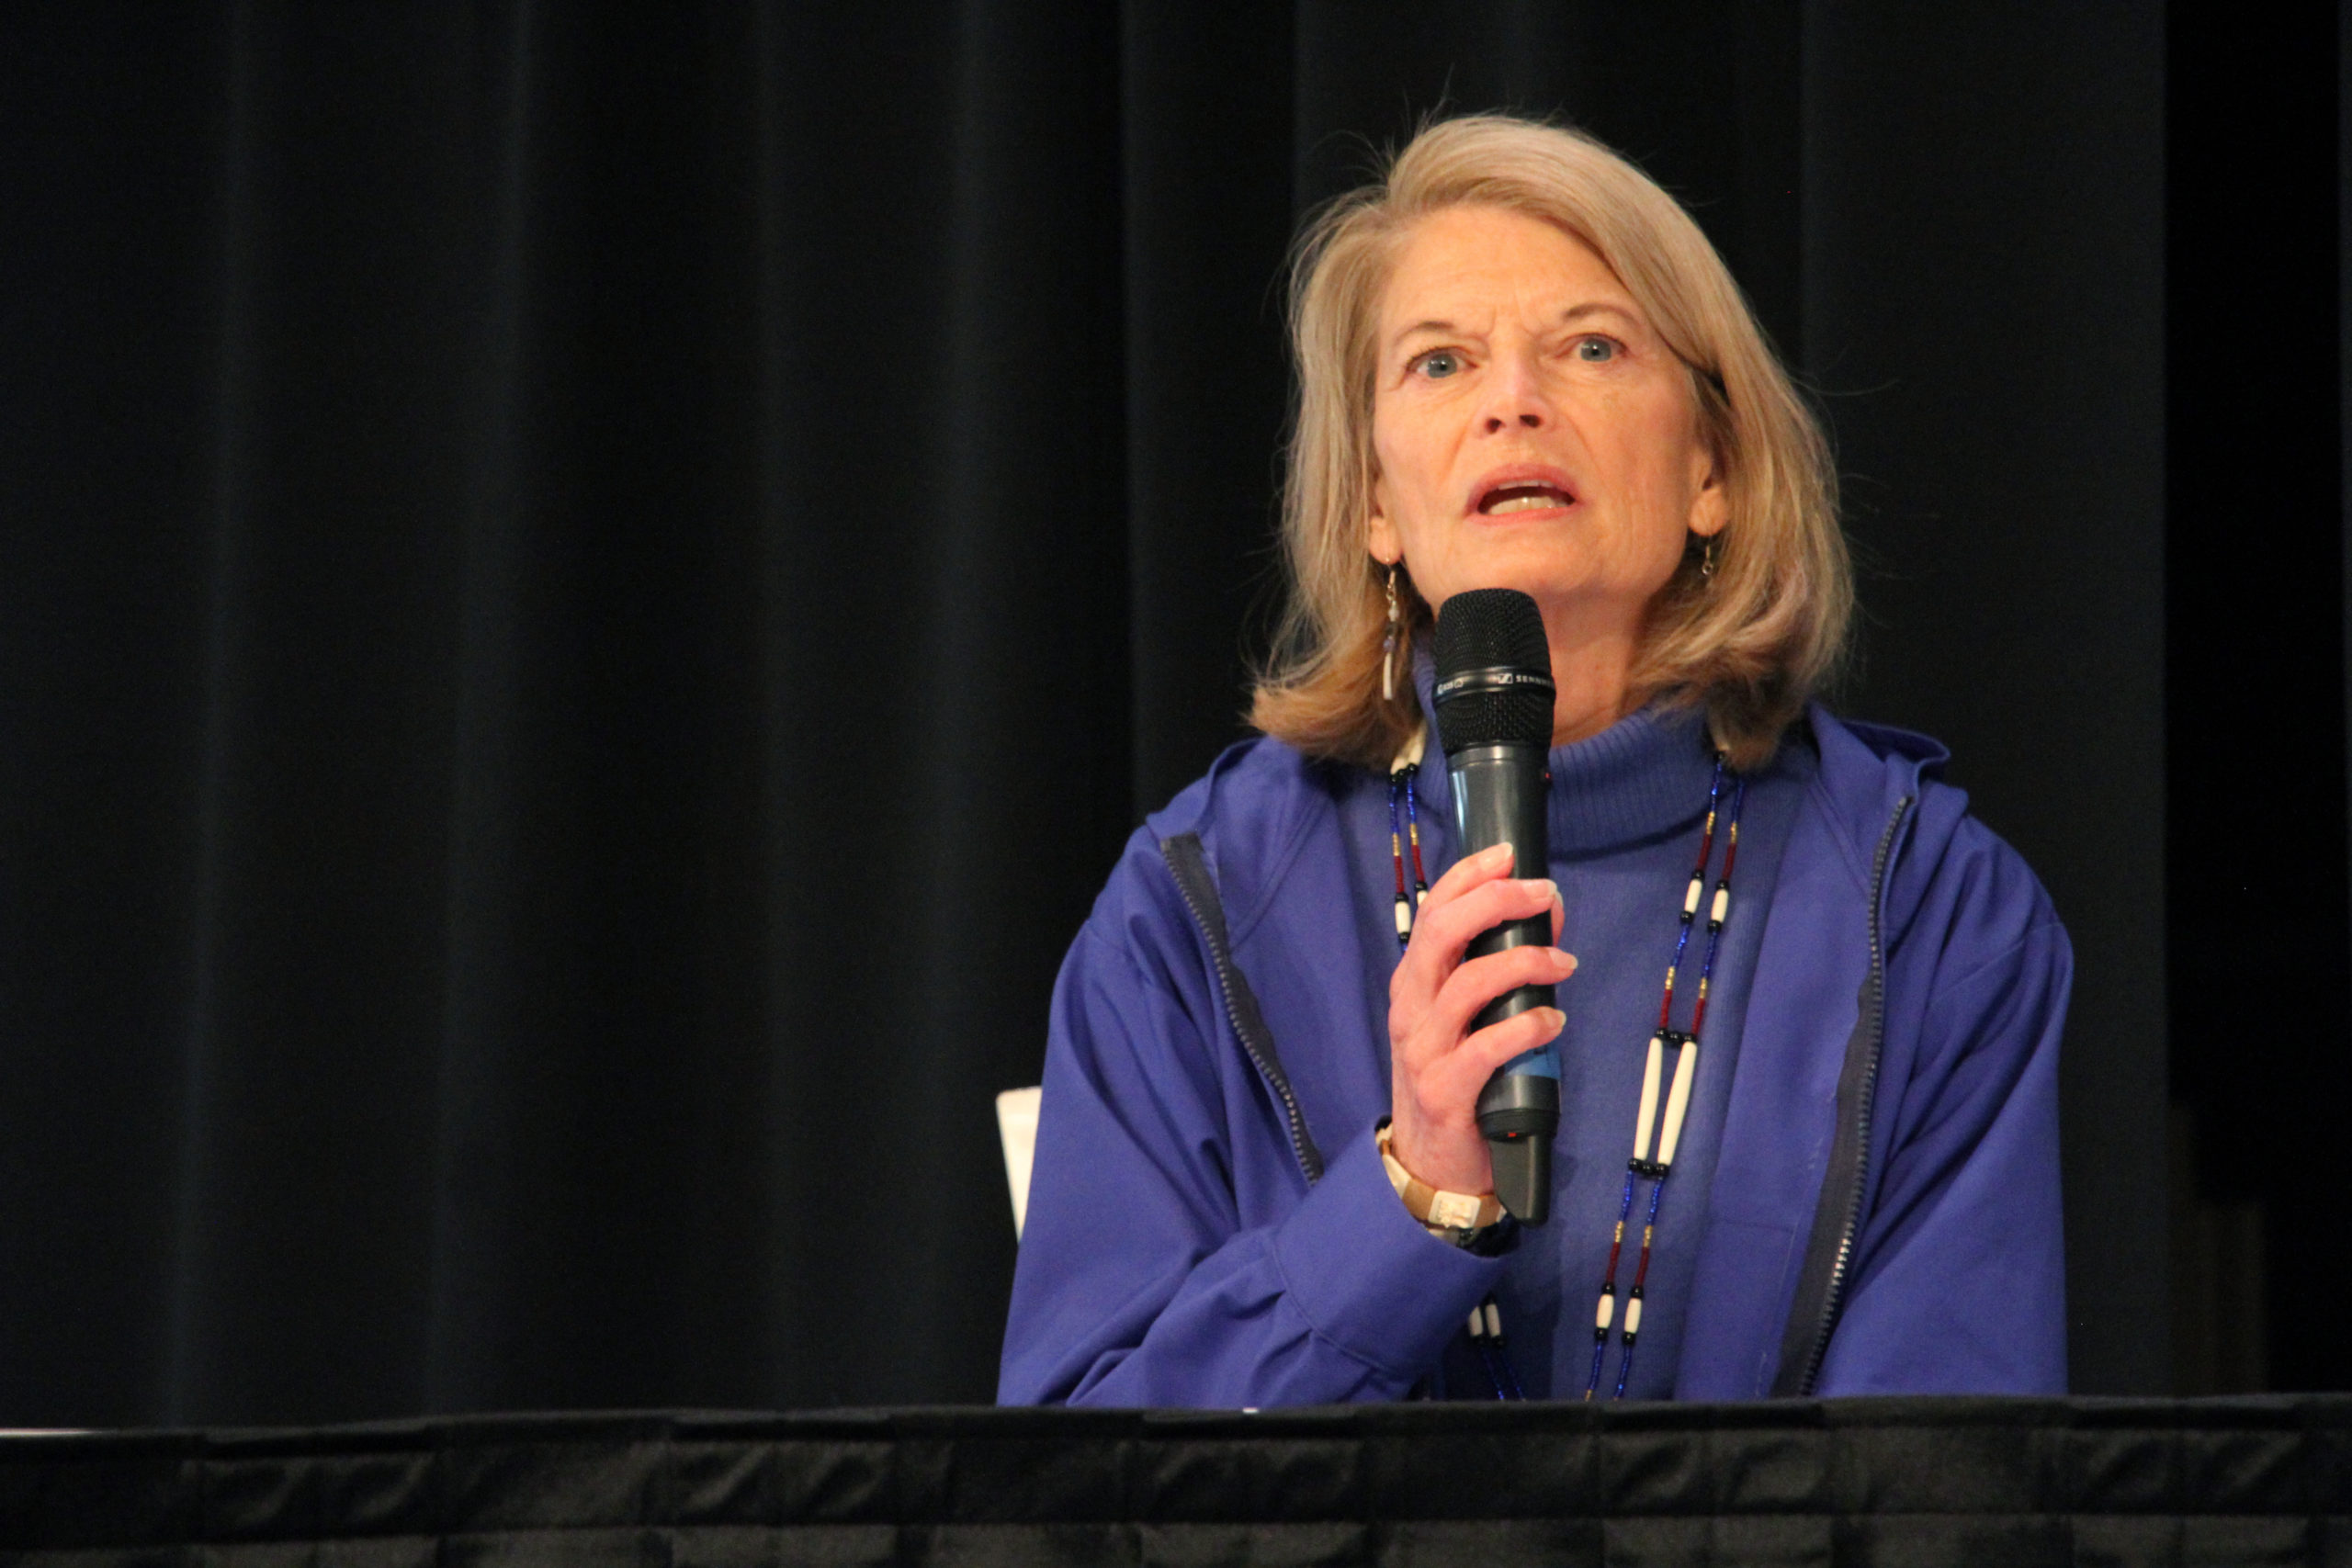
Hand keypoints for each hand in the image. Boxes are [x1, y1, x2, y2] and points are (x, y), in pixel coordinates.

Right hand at [1386, 840, 1572, 1194]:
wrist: (1431, 1162)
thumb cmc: (1457, 1078)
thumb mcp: (1469, 1017)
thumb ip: (1501, 968)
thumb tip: (1547, 915)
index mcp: (1413, 982)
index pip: (1431, 911)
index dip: (1468, 875)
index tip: (1509, 854)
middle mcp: (1410, 1007)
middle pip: (1442, 933)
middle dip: (1495, 902)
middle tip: (1543, 894)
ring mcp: (1422, 1048)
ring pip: (1467, 984)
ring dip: (1524, 963)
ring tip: (1563, 962)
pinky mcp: (1445, 1090)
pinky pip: (1487, 1046)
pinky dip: (1528, 1027)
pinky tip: (1553, 1020)